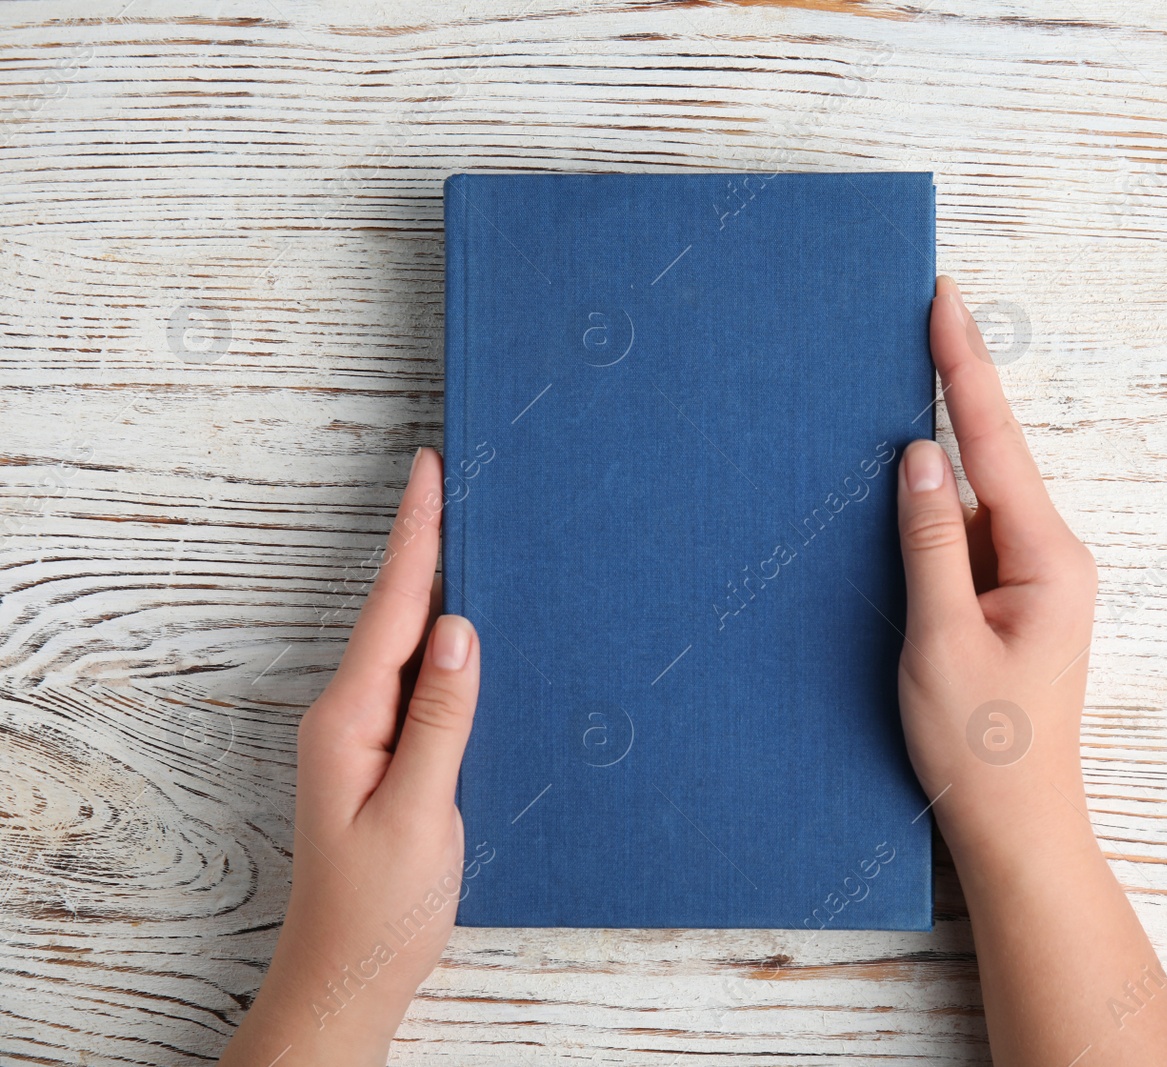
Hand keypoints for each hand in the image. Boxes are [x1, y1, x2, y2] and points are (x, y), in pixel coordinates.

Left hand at [221, 447, 480, 1066]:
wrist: (348, 975)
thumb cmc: (379, 909)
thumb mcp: (419, 814)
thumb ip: (440, 721)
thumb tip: (460, 632)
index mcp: (350, 719)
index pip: (393, 609)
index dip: (416, 536)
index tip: (429, 471)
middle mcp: (350, 715)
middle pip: (397, 613)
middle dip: (427, 544)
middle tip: (454, 479)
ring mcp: (365, 736)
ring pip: (411, 645)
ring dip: (438, 589)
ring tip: (471, 535)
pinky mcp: (386, 757)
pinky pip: (420, 683)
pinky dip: (447, 646)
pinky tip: (472, 634)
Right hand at [895, 275, 1097, 854]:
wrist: (1016, 829)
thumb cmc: (984, 750)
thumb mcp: (941, 642)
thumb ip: (930, 544)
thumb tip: (919, 457)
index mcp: (1046, 558)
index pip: (995, 441)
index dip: (966, 365)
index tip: (946, 297)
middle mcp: (1047, 557)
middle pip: (990, 456)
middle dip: (952, 388)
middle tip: (919, 315)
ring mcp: (1027, 581)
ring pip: (973, 498)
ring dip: (933, 454)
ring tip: (888, 392)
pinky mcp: (1004, 604)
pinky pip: (964, 538)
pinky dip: (930, 511)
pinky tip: (896, 489)